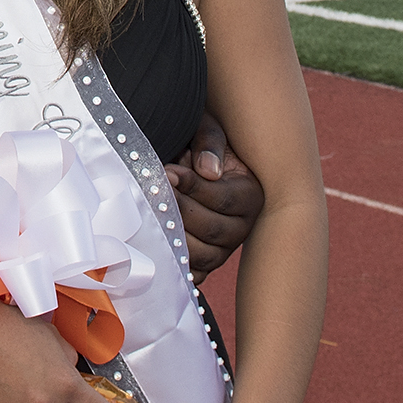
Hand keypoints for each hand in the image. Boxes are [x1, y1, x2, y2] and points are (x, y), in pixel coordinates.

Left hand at [166, 111, 263, 282]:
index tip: (168, 172)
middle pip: (214, 230)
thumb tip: (208, 171)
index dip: (194, 187)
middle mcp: (243, 226)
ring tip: (152, 216)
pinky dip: (176, 264)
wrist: (185, 160)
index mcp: (250, 194)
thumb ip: (208, 144)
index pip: (224, 199)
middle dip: (181, 211)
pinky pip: (194, 273)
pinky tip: (156, 245)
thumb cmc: (197, 143)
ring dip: (175, 237)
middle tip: (154, 193)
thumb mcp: (206, 130)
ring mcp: (225, 249)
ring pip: (204, 256)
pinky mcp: (206, 262)